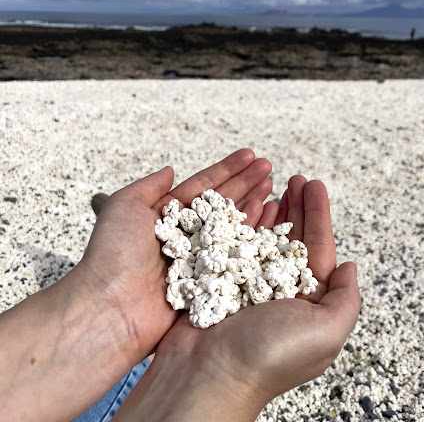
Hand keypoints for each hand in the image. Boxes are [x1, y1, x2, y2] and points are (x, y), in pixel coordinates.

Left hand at [77, 148, 272, 364]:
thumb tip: (170, 170)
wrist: (112, 306)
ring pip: (233, 227)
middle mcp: (186, 237)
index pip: (202, 187)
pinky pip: (238, 256)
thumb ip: (149, 186)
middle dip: (246, 183)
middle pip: (222, 204)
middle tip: (268, 166)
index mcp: (167, 217)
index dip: (227, 170)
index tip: (249, 155)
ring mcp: (200, 261)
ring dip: (254, 204)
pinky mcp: (211, 284)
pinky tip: (269, 216)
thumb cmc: (113, 253)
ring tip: (273, 185)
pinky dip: (254, 235)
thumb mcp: (124, 206)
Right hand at [113, 176, 360, 421]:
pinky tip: (246, 205)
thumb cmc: (270, 356)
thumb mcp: (326, 331)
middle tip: (295, 178)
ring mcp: (249, 285)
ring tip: (272, 184)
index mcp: (308, 302)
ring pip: (263, 237)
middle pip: (292, 238)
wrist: (208, 374)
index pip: (319, 248)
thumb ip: (346, 299)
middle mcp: (280, 292)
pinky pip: (235, 243)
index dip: (318, 214)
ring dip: (270, 210)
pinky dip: (241, 222)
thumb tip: (350, 267)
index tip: (314, 185)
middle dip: (296, 207)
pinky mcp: (221, 280)